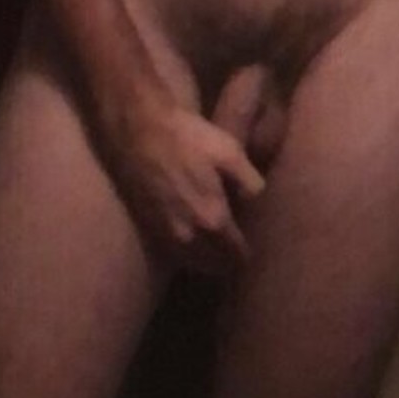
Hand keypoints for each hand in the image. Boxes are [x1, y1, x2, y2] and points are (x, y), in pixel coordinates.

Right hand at [92, 76, 266, 274]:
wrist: (139, 132)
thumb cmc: (188, 138)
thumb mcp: (230, 152)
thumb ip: (251, 183)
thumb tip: (259, 205)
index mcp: (213, 220)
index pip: (237, 255)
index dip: (249, 255)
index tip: (259, 250)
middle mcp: (189, 236)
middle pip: (215, 265)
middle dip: (229, 262)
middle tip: (240, 252)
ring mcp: (166, 234)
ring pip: (193, 263)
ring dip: (208, 261)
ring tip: (219, 250)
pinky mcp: (149, 227)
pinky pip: (174, 253)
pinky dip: (188, 253)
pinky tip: (194, 239)